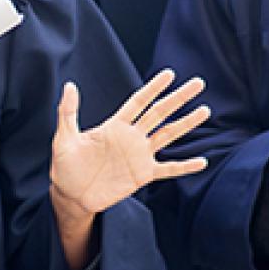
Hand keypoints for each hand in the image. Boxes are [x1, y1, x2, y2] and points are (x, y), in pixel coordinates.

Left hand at [48, 69, 211, 217]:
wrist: (71, 195)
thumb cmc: (65, 165)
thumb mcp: (64, 138)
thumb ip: (68, 112)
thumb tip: (69, 86)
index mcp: (115, 126)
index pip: (138, 102)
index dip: (153, 88)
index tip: (169, 74)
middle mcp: (131, 137)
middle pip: (159, 113)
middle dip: (178, 98)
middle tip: (197, 83)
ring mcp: (139, 156)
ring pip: (168, 135)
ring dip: (186, 124)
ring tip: (204, 110)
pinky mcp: (142, 175)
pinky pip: (168, 169)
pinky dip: (185, 166)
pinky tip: (202, 162)